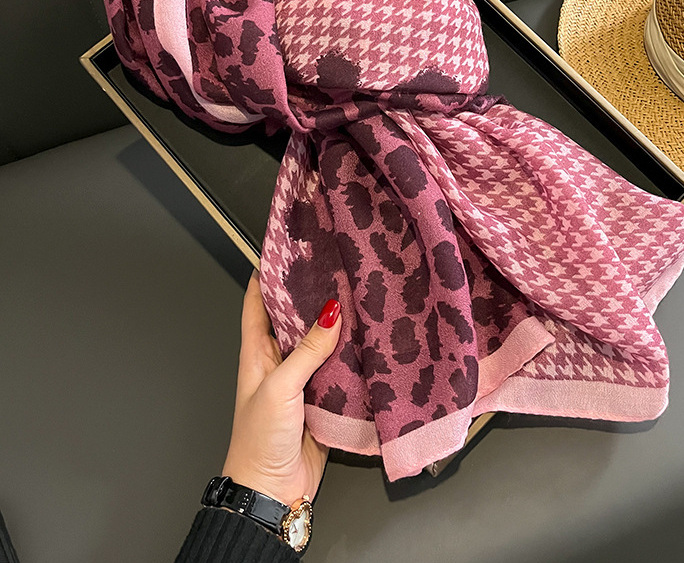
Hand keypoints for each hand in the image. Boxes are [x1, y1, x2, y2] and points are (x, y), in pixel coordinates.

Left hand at [222, 270, 341, 504]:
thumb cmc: (260, 438)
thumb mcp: (280, 387)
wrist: (272, 491)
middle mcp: (278, 363)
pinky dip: (351, 358)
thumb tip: (331, 311)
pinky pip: (338, 372)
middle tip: (334, 268)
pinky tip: (369, 342)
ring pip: (320, 344)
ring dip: (335, 326)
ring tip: (358, 296)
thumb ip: (307, 351)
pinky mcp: (323, 401)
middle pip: (293, 320)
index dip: (266, 276)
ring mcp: (301, 382)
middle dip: (310, 296)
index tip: (284, 250)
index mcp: (256, 354)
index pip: (257, 305)